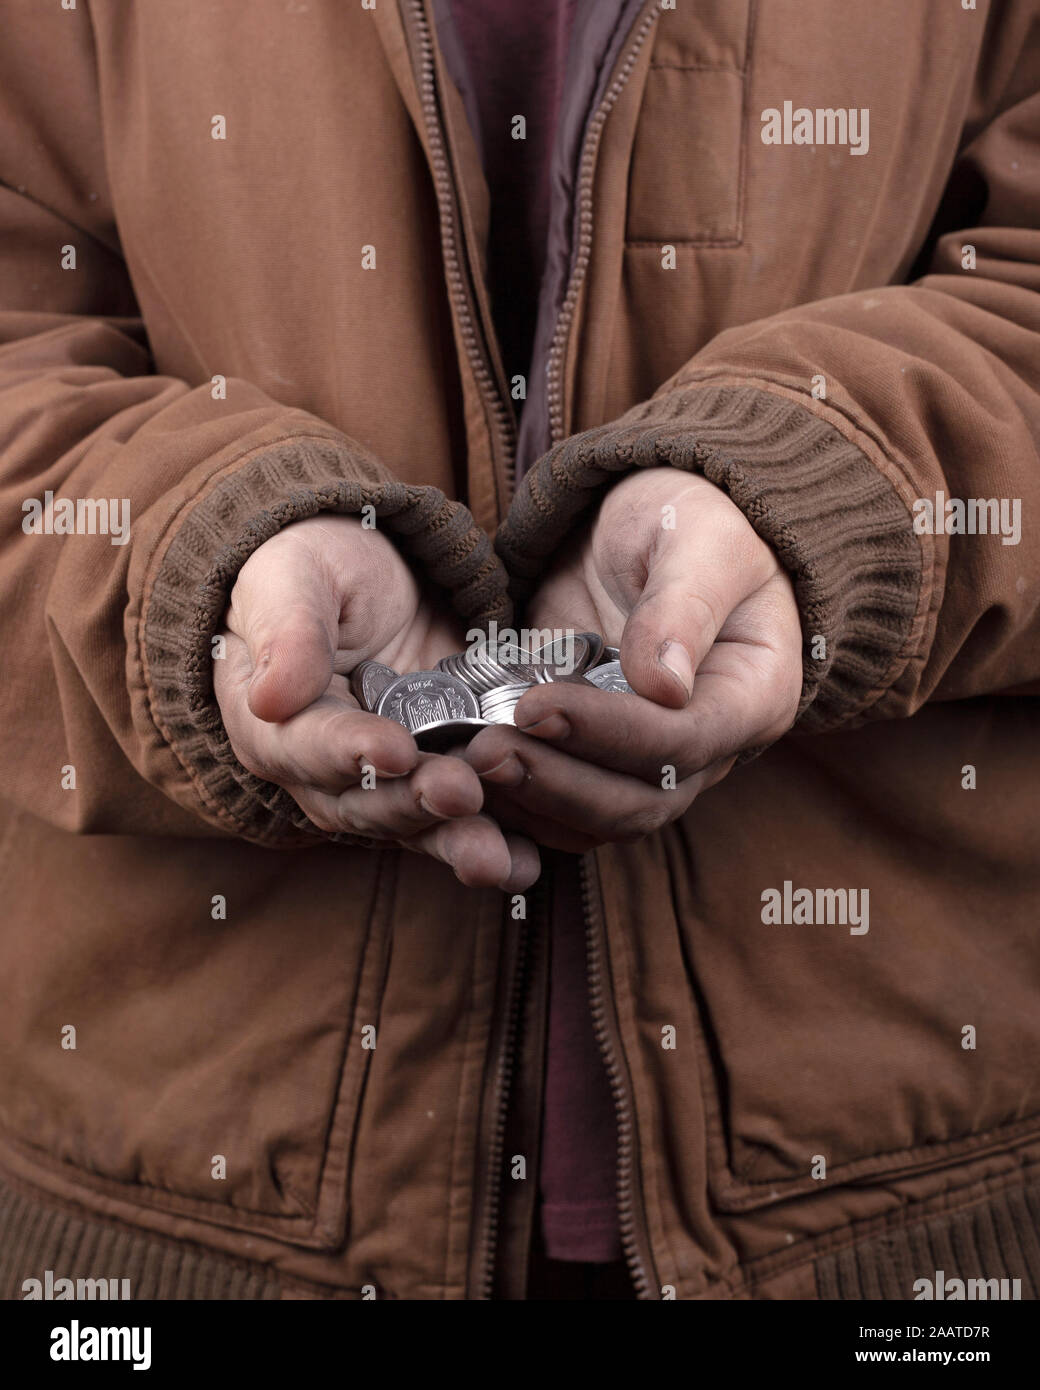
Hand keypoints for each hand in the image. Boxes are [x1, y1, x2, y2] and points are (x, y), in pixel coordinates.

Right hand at [213, 514, 539, 888]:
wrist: (373, 578)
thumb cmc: (317, 569)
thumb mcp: (295, 576)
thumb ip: (288, 630)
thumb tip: (272, 695)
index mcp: (273, 723)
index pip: (305, 745)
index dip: (349, 752)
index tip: (393, 751)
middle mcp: (324, 772)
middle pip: (365, 803)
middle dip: (415, 804)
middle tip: (462, 794)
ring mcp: (386, 784)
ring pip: (417, 826)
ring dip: (456, 843)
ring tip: (499, 859)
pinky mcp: (439, 779)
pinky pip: (463, 821)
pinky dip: (498, 844)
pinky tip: (529, 863)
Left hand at [465, 467, 802, 849]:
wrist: (657, 527)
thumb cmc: (695, 521)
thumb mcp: (700, 539)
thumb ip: (684, 605)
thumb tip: (664, 686)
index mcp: (753, 693)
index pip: (686, 742)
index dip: (610, 734)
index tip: (535, 706)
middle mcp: (710, 745)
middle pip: (642, 801)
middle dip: (560, 783)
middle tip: (485, 752)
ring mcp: (654, 761)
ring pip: (600, 819)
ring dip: (533, 802)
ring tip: (468, 764)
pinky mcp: (602, 760)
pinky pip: (566, 808)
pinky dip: (519, 803)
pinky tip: (469, 775)